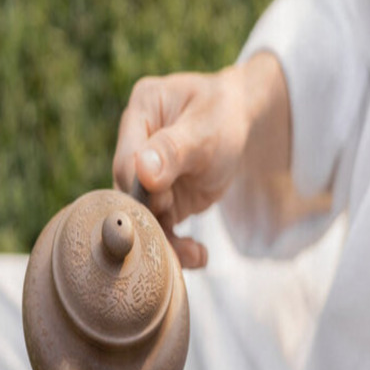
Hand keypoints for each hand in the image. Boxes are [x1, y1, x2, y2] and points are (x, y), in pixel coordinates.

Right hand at [112, 53, 290, 267]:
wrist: (243, 125)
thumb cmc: (222, 116)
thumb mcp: (205, 129)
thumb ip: (173, 150)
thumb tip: (142, 172)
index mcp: (140, 113)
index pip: (126, 162)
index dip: (141, 188)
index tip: (166, 199)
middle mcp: (135, 146)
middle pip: (130, 195)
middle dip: (153, 223)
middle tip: (180, 243)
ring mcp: (146, 178)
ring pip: (145, 218)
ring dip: (167, 243)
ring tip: (195, 256)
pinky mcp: (162, 201)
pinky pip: (162, 228)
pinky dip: (178, 247)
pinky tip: (200, 256)